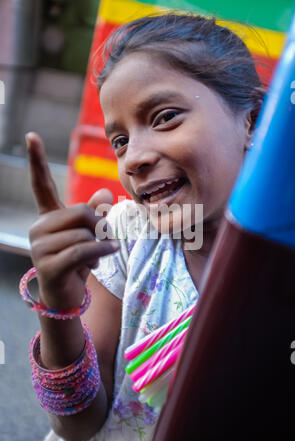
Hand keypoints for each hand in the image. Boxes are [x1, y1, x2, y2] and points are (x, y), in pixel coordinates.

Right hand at [26, 132, 119, 309]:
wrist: (67, 297)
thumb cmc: (78, 262)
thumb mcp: (89, 235)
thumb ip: (96, 213)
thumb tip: (106, 193)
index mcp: (48, 217)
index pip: (42, 185)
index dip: (37, 160)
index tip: (32, 136)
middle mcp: (39, 228)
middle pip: (81, 212)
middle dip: (99, 226)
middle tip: (104, 240)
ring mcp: (40, 247)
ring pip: (84, 233)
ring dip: (100, 245)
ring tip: (96, 257)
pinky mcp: (48, 266)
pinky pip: (83, 250)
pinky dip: (102, 251)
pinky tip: (110, 252)